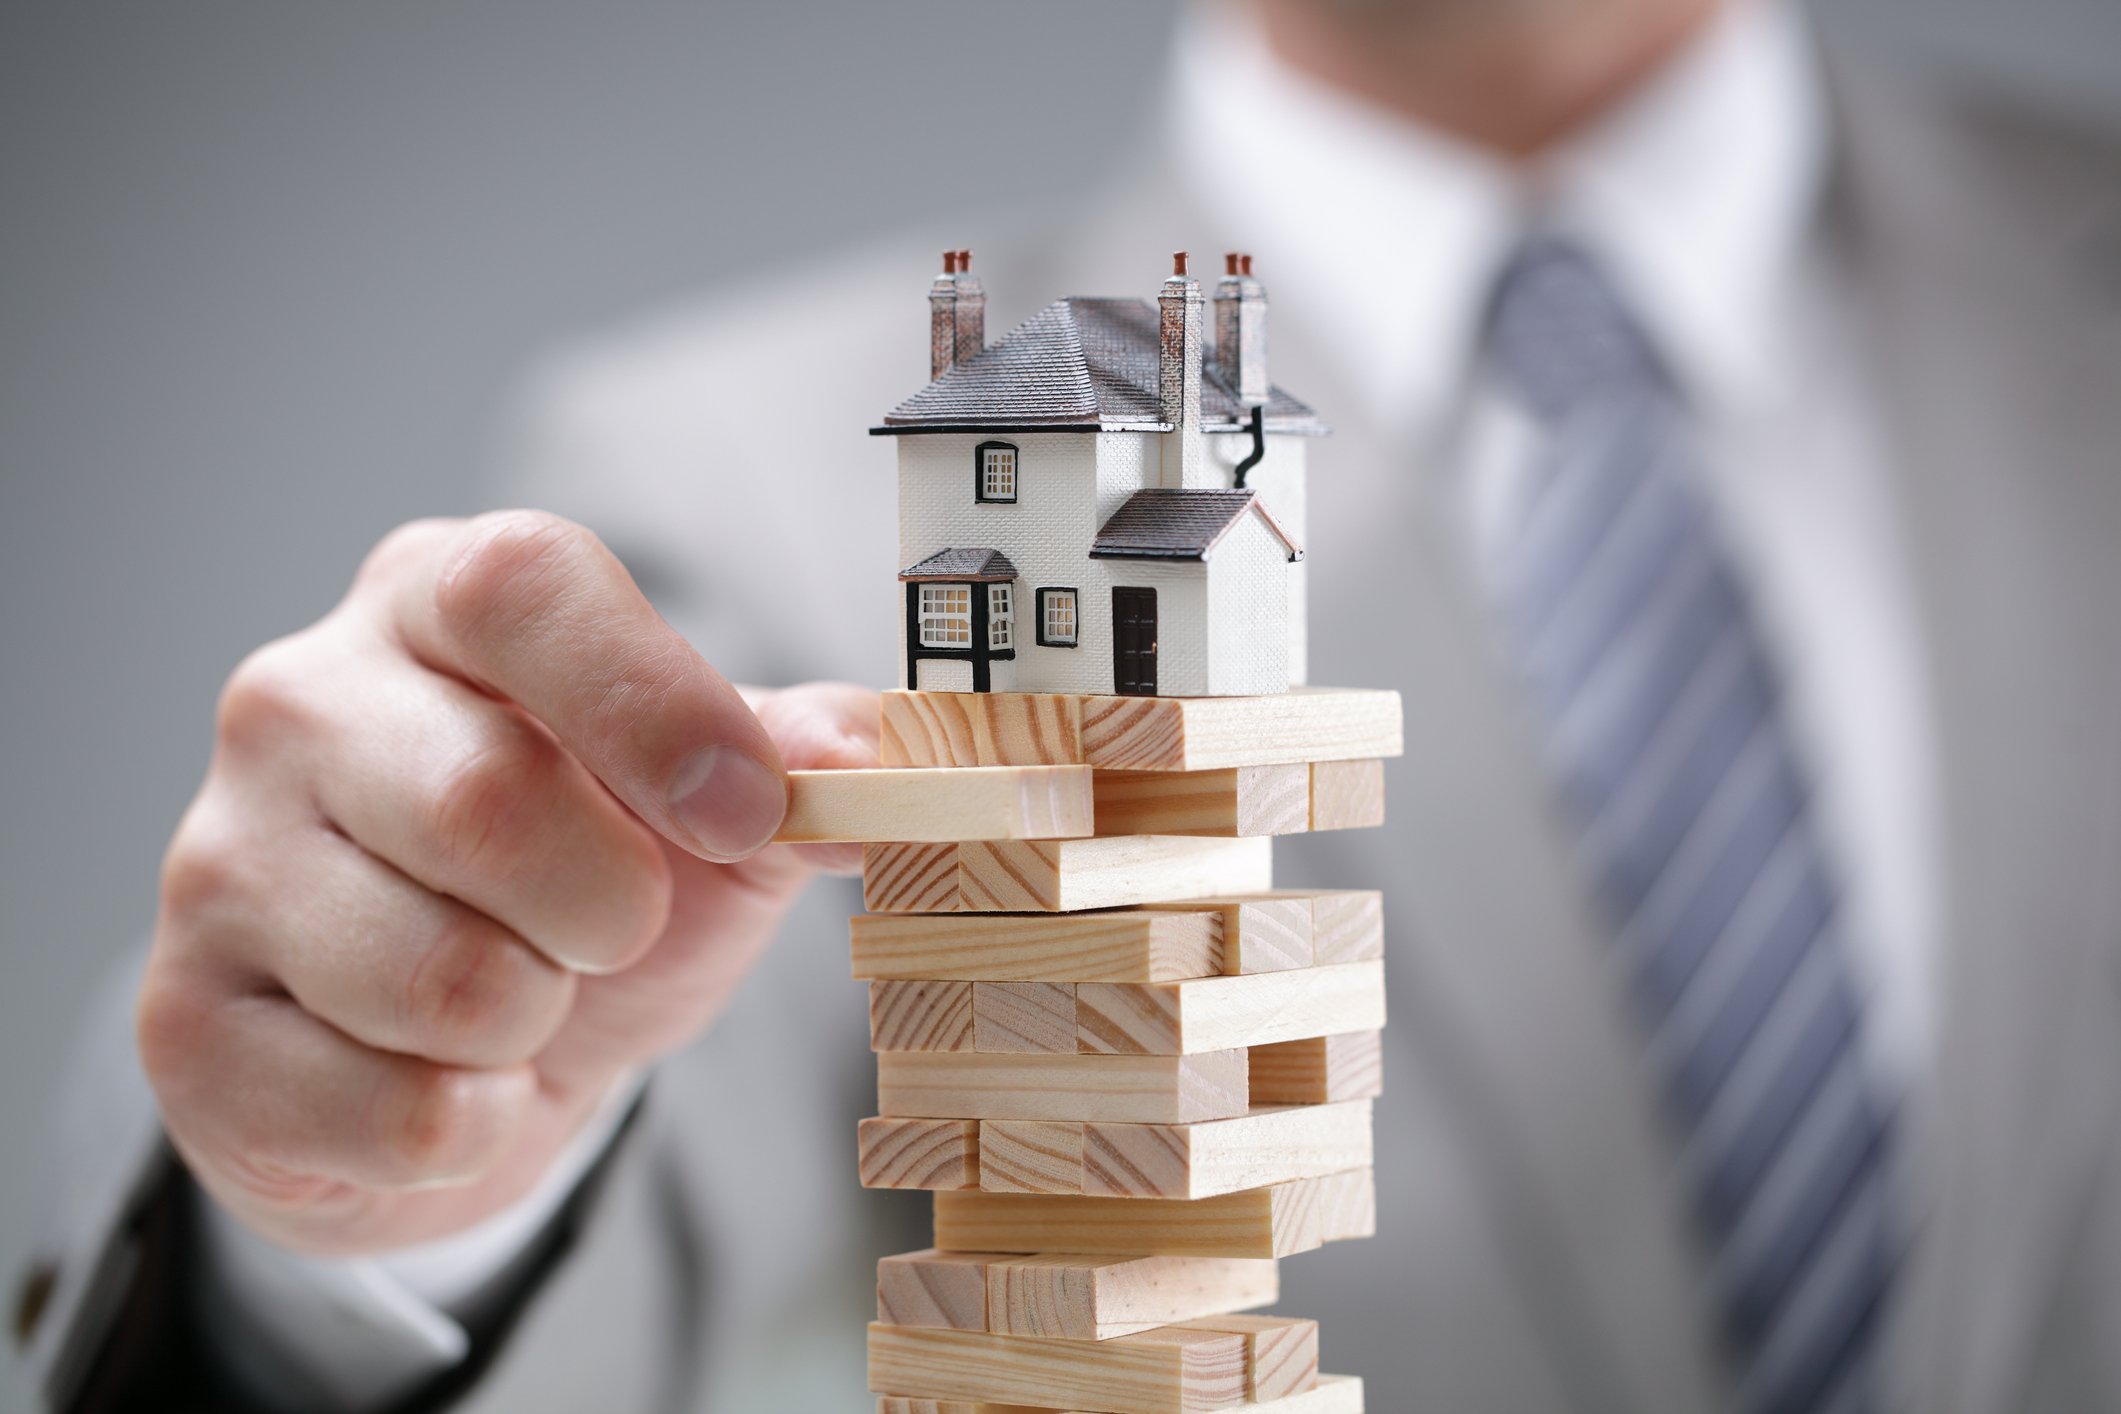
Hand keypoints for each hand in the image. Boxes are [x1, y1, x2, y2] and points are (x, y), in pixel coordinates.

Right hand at [139, 511, 876, 1256]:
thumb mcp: (705, 816)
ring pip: (442, 979)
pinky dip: (475, 1125)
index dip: (654, 702)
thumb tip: (874, 749)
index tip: (745, 810)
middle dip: (609, 907)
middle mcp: (299, 701)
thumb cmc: (584, 895)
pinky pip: (396, 1111)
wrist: (454, 1060)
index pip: (523, 586)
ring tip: (518, 1000)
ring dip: (537, 1024)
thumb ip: (795, 765)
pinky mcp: (183, 1023)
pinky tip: (450, 1081)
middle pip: (488, 801)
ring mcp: (218, 859)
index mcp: (435, 604)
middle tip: (611, 928)